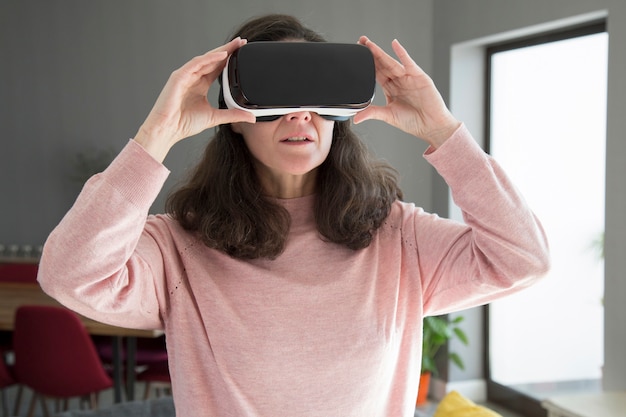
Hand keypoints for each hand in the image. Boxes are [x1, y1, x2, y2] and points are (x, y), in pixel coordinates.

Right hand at [134, 37, 255, 161]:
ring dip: (220, 51)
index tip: (243, 53)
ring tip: (234, 45)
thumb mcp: (215, 117)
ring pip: (205, 59)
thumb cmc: (185, 123)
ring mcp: (186, 76)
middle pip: (213, 60)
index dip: (230, 59)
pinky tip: (221, 55)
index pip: (217, 68)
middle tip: (242, 42)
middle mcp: (194, 78)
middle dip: (228, 50)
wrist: (168, 130)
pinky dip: (208, 59)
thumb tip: (251, 117)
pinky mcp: (179, 77)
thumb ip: (233, 115)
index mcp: (201, 85)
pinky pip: (195, 64)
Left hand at [353, 36, 460, 147]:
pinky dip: (402, 53)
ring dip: (380, 52)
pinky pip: (408, 63)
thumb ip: (372, 113)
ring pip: (391, 62)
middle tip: (360, 42)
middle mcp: (398, 81)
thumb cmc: (413, 121)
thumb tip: (355, 118)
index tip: (356, 54)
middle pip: (382, 64)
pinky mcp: (419, 76)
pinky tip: (395, 44)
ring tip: (369, 44)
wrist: (431, 126)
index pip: (376, 73)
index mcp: (390, 88)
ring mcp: (408, 77)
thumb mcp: (389, 116)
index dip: (366, 64)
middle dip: (371, 53)